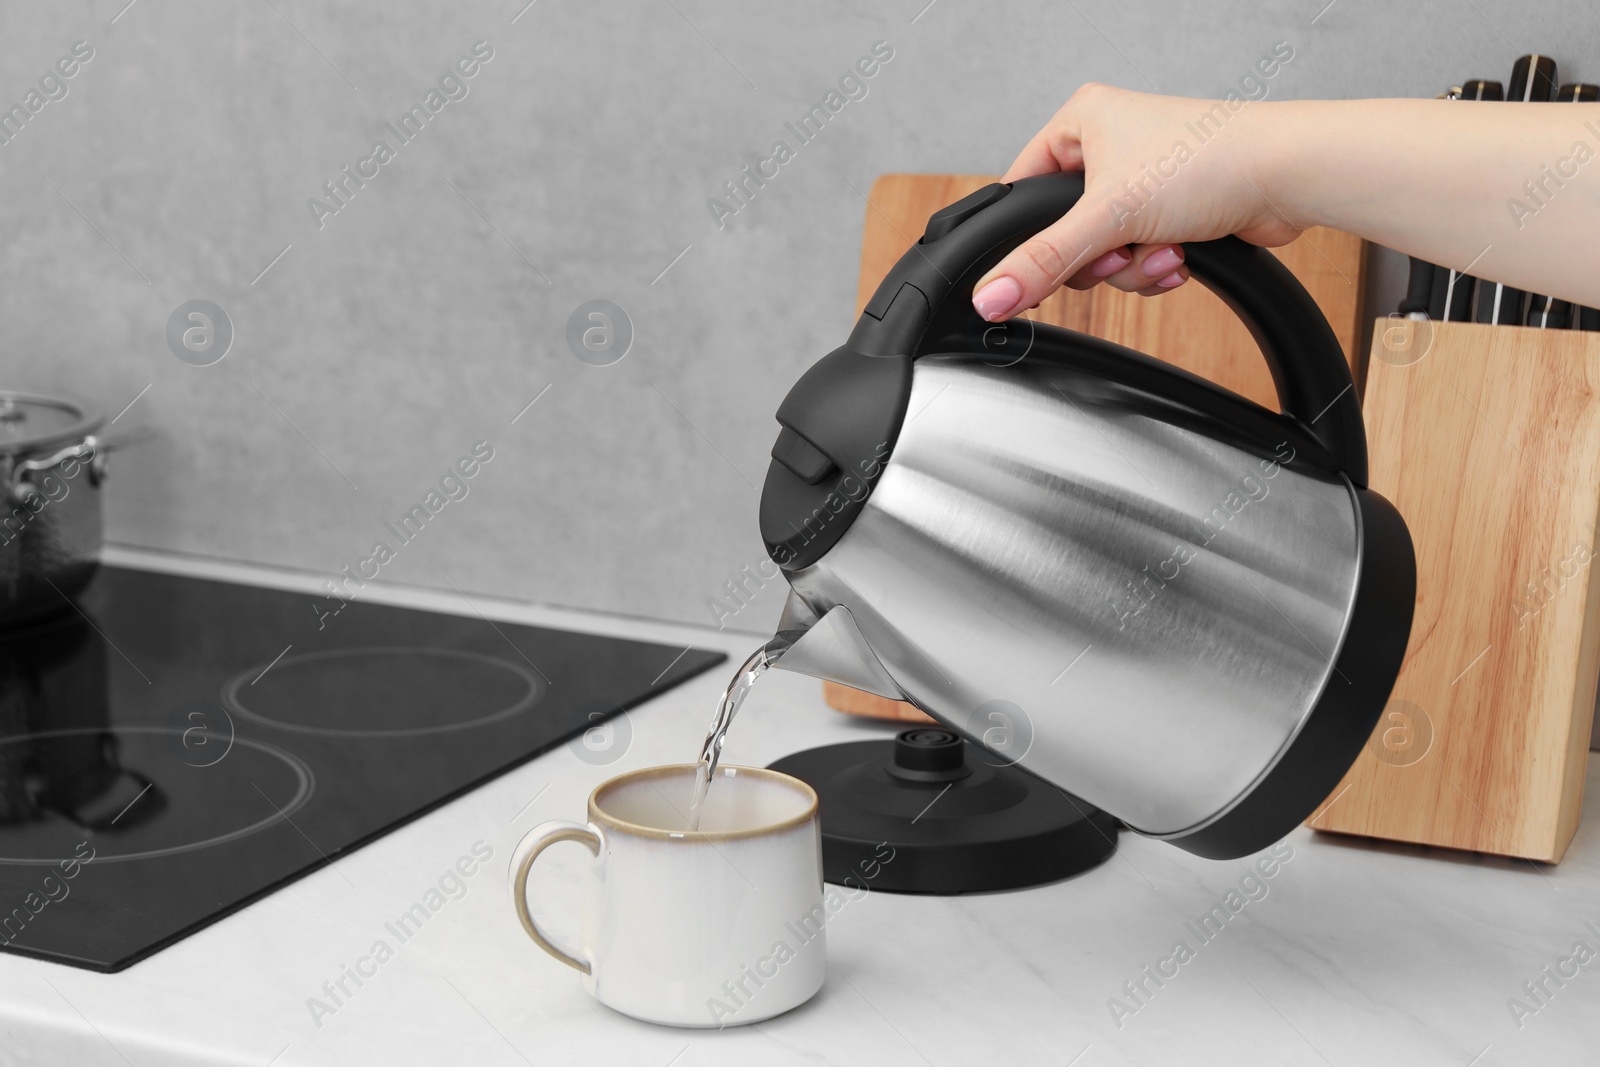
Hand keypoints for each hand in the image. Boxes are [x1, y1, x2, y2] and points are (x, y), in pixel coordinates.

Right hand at [971, 84, 1306, 321]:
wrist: (1288, 174)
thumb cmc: (1211, 157)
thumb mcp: (1107, 215)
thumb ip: (1042, 261)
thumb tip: (991, 294)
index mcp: (1080, 121)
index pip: (1022, 190)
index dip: (1027, 237)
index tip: (1031, 273)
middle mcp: (1109, 146)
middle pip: (1063, 232)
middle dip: (1096, 257)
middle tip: (1118, 248)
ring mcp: (1142, 180)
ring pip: (1102, 253)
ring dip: (1131, 266)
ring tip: (1163, 248)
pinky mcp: (1171, 211)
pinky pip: (1137, 258)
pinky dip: (1155, 266)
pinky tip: (1180, 254)